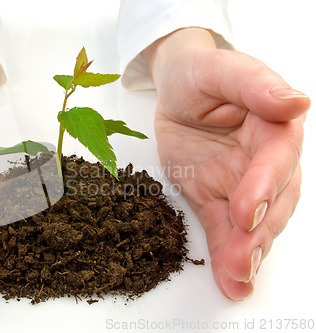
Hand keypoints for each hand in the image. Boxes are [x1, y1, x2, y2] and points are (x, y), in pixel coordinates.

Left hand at [144, 28, 309, 299]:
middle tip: (242, 259)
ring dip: (247, 252)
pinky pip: (226, 230)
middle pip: (274, 201)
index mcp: (274, 125)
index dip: (265, 185)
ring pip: (255, 224)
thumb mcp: (221, 70)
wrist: (178, 92)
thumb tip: (296, 101)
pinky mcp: (219, 199)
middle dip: (259, 233)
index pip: (277, 158)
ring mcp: (243, 184)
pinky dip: (227, 255)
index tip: (247, 209)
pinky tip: (231, 282)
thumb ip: (254, 85)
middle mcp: (266, 160)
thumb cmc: (200, 74)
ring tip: (237, 277)